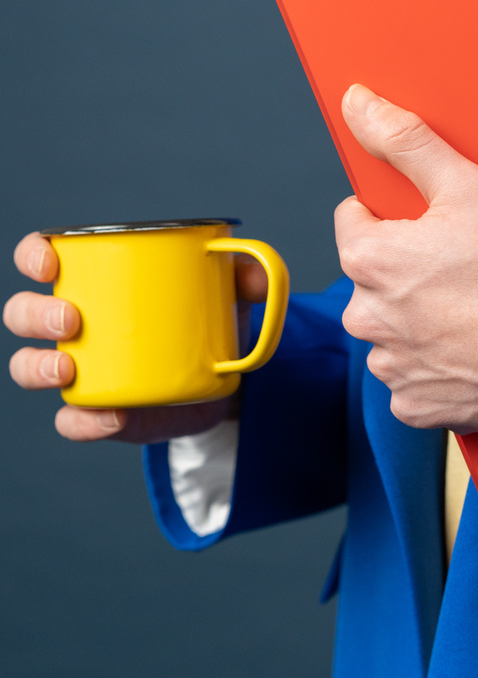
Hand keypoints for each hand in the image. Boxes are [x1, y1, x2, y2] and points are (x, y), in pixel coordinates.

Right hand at [3, 233, 268, 442]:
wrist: (222, 380)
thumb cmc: (208, 318)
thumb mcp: (228, 291)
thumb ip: (245, 276)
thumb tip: (254, 276)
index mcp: (94, 280)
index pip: (41, 258)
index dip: (33, 255)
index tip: (50, 262)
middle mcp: (74, 324)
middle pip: (22, 313)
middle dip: (35, 314)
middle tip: (72, 320)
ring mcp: (80, 370)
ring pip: (28, 366)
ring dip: (38, 367)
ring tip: (69, 369)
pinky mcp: (97, 412)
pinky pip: (71, 420)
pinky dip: (84, 422)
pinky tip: (110, 417)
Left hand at [336, 85, 477, 432]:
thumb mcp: (467, 185)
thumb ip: (405, 140)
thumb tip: (356, 101)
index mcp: (369, 260)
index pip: (354, 222)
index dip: (396, 217)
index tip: (436, 226)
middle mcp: (367, 318)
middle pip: (373, 279)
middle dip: (407, 272)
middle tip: (464, 269)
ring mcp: (391, 366)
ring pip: (392, 331)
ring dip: (420, 321)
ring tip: (474, 310)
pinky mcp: (415, 406)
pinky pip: (412, 380)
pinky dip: (436, 367)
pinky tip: (472, 350)